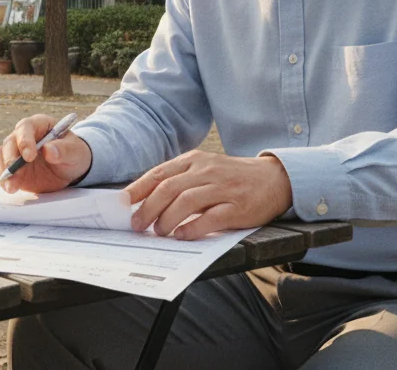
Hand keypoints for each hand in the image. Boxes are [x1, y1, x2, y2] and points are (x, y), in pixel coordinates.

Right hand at [0, 114, 92, 193]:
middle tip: (16, 173)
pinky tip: (9, 188)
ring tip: (11, 186)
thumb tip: (49, 150)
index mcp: (40, 124)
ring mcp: (16, 151)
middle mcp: (24, 135)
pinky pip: (0, 167)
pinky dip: (2, 178)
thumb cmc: (74, 154)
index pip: (26, 127)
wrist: (70, 169)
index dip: (25, 140)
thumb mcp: (75, 152)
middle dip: (11, 158)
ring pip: (0, 154)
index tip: (29, 156)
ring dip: (2, 169)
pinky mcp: (12, 166)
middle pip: (10, 141)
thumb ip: (64, 150)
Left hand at [126, 151, 293, 240]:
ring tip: (159, 232)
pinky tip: (182, 236)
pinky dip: (193, 228)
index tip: (122, 204)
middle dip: (147, 208)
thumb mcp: (204, 169)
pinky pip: (211, 218)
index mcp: (194, 160)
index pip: (159, 173)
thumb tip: (145, 199)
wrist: (275, 179)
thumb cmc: (233, 177)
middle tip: (137, 224)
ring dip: (167, 219)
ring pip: (186, 201)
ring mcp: (223, 188)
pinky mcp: (238, 207)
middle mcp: (207, 171)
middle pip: (168, 188)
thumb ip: (179, 180)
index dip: (138, 189)